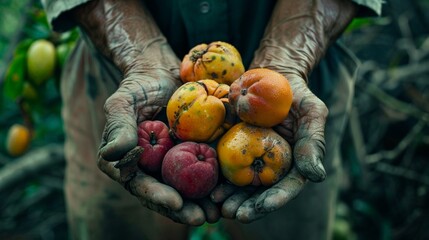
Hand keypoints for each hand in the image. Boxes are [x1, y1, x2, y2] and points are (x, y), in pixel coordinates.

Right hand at [97, 71, 219, 224]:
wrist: (164, 73)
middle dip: (182, 209)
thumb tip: (112, 154)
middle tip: (201, 217)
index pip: (139, 184)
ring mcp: (170, 163)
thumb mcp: (124, 101)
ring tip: (217, 213)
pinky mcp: (190, 155)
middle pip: (164, 193)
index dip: (156, 196)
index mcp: (127, 162)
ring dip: (200, 203)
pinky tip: (226, 193)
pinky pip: (201, 172)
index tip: (175, 202)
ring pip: (184, 189)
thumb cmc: (140, 85)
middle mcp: (148, 168)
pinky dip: (212, 184)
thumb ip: (118, 126)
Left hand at [210, 0, 355, 222]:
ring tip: (216, 204)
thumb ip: (313, 143)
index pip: (285, 187)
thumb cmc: (294, 93)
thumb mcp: (311, 113)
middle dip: (246, 205)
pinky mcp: (231, 145)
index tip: (259, 208)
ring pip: (239, 183)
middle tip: (231, 213)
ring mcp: (250, 156)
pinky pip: (222, 163)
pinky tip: (206, 183)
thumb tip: (316, 176)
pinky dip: (215, 175)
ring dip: (229, 197)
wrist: (267, 73)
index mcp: (292, 163)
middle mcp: (271, 164)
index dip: (272, 200)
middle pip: (260, 192)